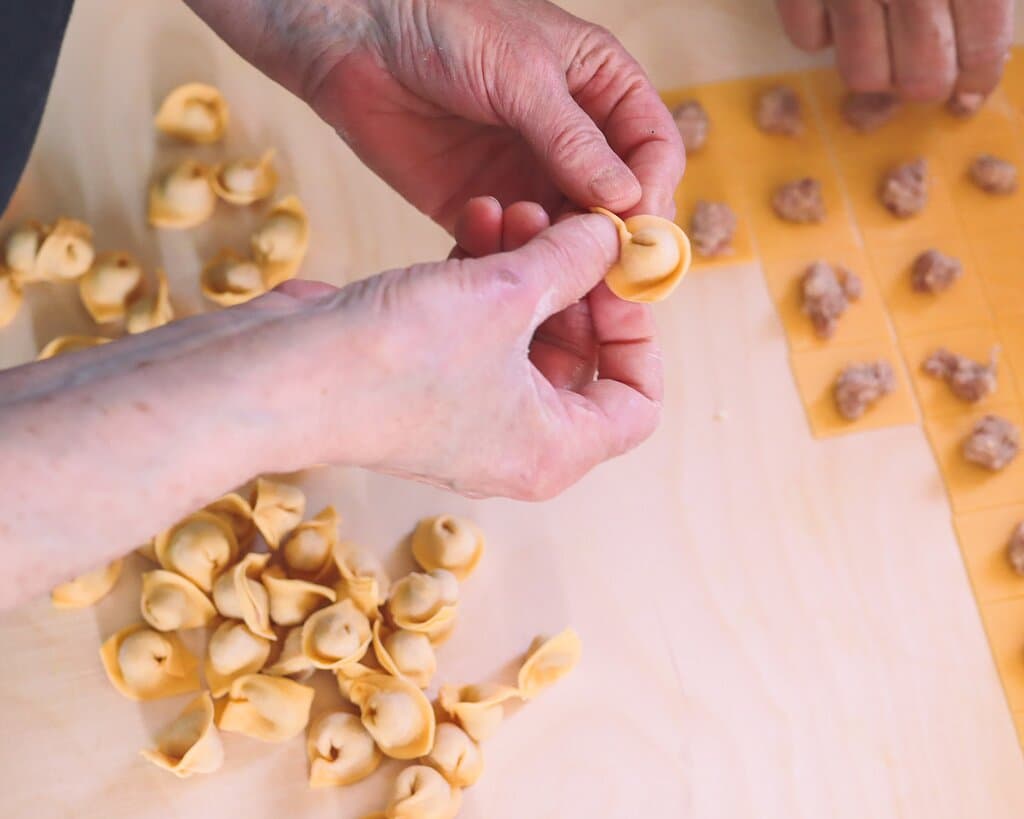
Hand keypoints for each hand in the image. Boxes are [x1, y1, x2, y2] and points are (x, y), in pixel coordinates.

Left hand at [191, 0, 683, 228]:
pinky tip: (509, 259)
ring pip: (572, 233)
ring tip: (557, 276)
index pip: (653, 150)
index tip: (637, 232)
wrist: (354, 38)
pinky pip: (519, 244)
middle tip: (608, 282)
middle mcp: (574, 139)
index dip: (653, 193)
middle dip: (616, 242)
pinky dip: (521, 259)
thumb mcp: (520, 72)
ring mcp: (531, 174)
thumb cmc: (444, 24)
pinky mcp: (487, 205)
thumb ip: (573, 138)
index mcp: (601, 89)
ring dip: (569, 258)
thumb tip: (628, 198)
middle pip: (619, 204)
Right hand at [292, 199, 662, 498]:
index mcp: (552, 451)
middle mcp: (515, 441)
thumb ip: (572, 260)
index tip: (617, 279)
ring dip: (527, 266)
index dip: (638, 337)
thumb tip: (614, 236)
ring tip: (512, 207)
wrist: (278, 377)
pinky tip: (475, 220)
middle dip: (574, 283)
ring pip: (525, 332)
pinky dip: (484, 276)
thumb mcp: (507, 295)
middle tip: (567, 224)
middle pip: (581, 359)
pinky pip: (478, 325)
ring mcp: (467, 411)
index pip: (636, 405)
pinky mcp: (426, 378)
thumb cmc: (393, 362)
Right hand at [776, 0, 1012, 104]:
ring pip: (861, 75)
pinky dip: (820, 28)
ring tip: (876, 29)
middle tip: (922, 59)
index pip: (980, 54)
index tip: (971, 81)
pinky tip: (832, 2)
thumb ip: (982, 0)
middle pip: (920, 82)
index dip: (977, 77)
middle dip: (924, 80)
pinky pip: (809, 40)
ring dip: (871, 60)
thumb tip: (976, 65)